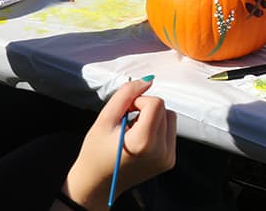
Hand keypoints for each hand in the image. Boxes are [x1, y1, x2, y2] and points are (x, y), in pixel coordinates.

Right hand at [62, 78, 176, 210]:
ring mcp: (167, 158)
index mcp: (143, 142)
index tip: (125, 112)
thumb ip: (125, 95)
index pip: (156, 103)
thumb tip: (148, 80)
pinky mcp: (169, 161)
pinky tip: (140, 139)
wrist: (97, 184)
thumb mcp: (104, 119)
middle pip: (164, 109)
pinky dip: (157, 130)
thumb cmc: (96, 152)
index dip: (139, 101)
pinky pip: (170, 132)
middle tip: (127, 121)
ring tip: (133, 131)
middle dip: (146, 109)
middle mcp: (160, 152)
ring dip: (154, 118)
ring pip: (170, 118)